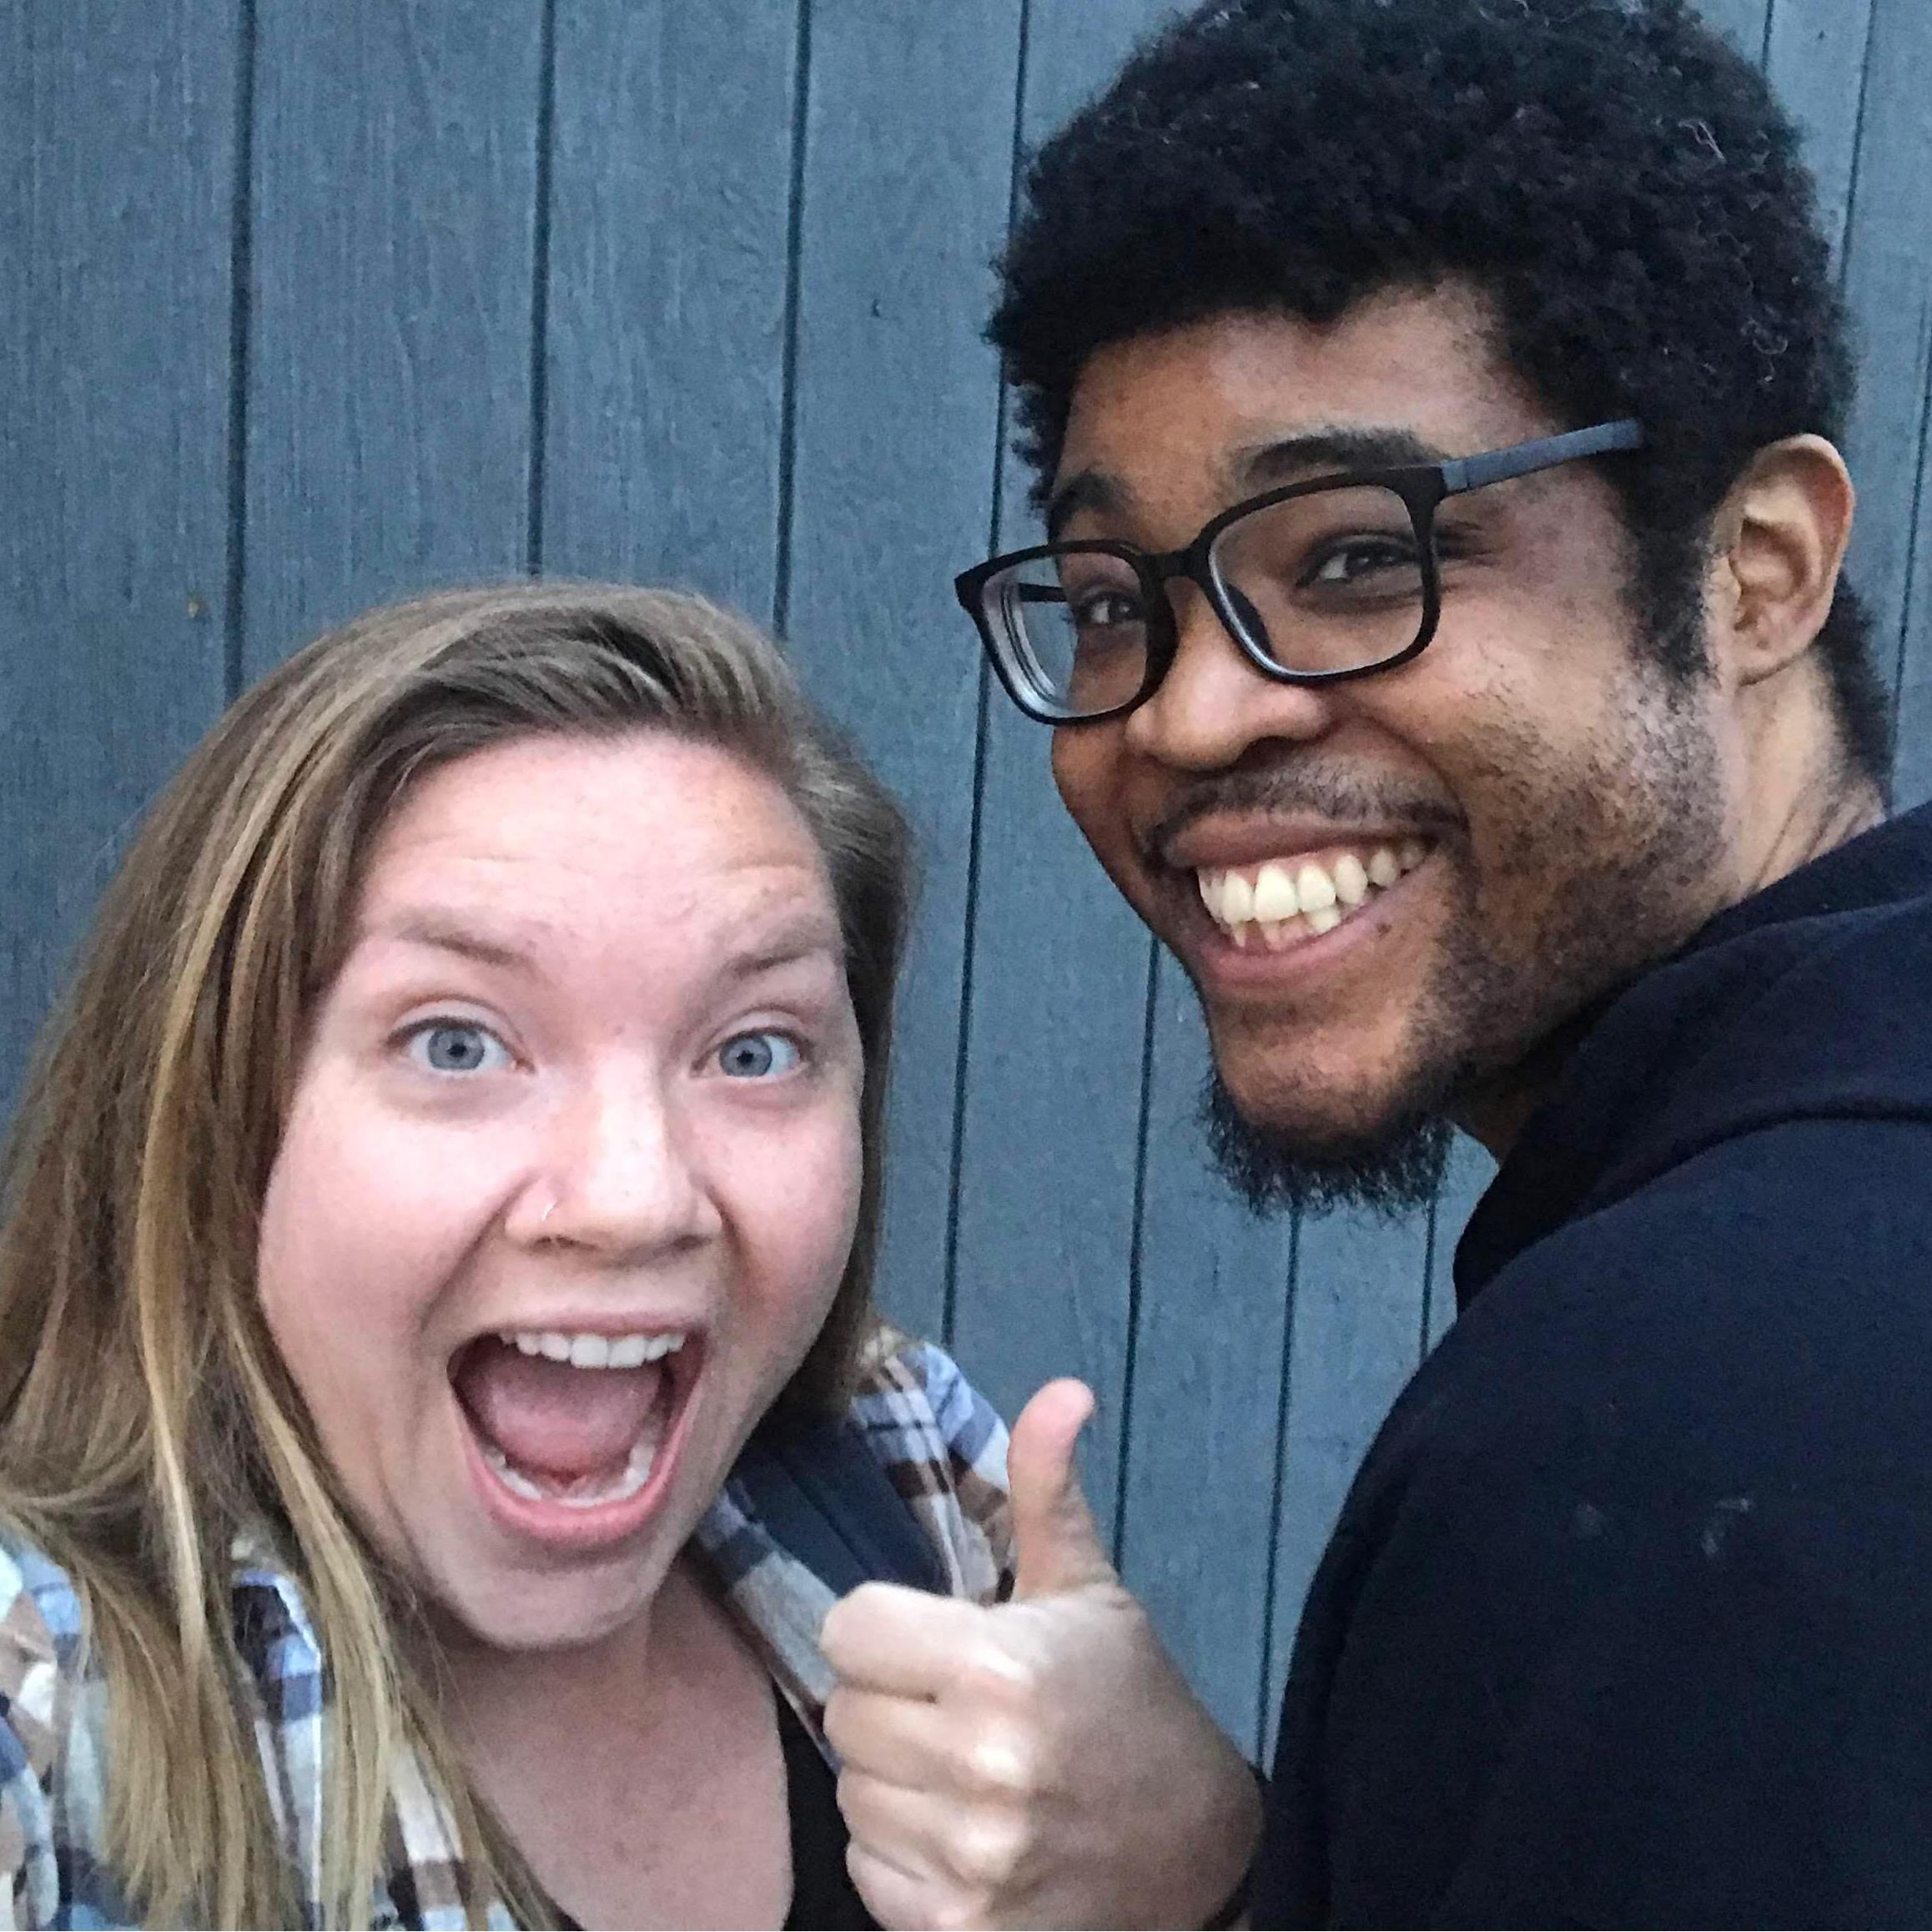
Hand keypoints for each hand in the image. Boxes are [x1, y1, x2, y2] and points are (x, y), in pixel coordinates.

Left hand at [821, 1379, 1262, 1929]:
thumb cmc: (1131, 1704)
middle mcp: (981, 1767)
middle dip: (889, 1703)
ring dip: (894, 1780)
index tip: (931, 1641)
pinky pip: (868, 1871)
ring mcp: (969, 1859)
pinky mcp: (957, 1931)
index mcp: (1001, 1667)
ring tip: (963, 1770)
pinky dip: (902, 1855)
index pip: (849, 1630)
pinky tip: (963, 1834)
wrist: (1199, 1853)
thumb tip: (1062, 1389)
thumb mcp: (1088, 1590)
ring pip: (852, 1792)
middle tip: (954, 1708)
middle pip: (843, 1714)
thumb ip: (1048, 1489)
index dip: (885, 1630)